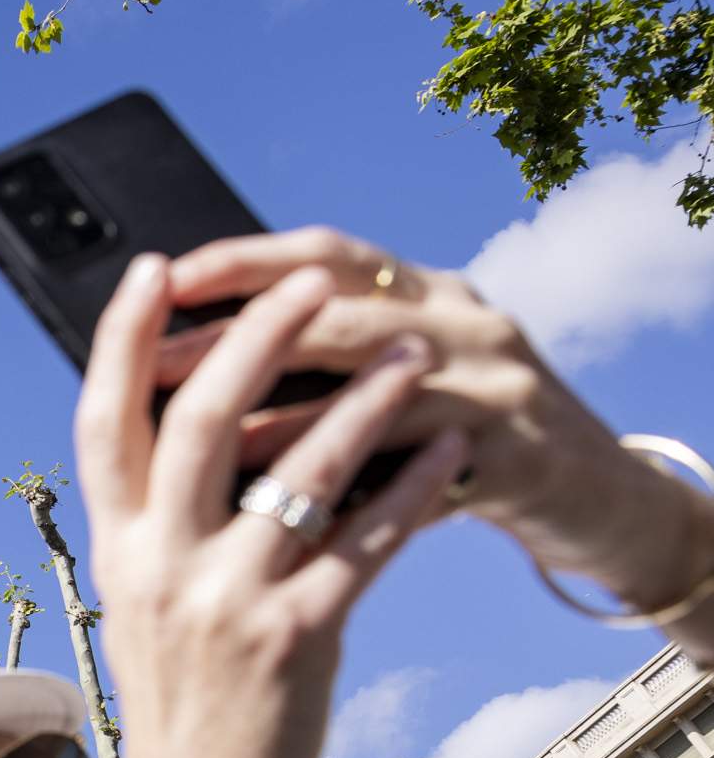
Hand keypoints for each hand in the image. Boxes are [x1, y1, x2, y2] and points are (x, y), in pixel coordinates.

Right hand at [78, 254, 472, 757]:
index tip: (153, 271)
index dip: (123, 339)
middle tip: (308, 283)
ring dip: (362, 399)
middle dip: (256, 338)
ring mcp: (223, 603)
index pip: (103, 423)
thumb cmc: (188, 700)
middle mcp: (158, 568)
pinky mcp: (292, 637)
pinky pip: (363, 541)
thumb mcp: (149, 603)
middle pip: (198, 422)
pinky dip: (412, 489)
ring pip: (295, 471)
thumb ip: (163, 521)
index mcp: (116, 551)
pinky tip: (448, 451)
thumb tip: (204, 424)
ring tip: (411, 352)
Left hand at [161, 228, 713, 610]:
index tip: (162, 279)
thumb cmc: (458, 443)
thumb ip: (318, 366)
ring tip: (205, 443)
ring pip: (377, 384)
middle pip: (339, 309)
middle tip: (160, 365)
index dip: (242, 261)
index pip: (322, 254)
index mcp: (424, 290)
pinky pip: (421, 464)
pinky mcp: (519, 451)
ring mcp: (497, 380)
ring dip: (284, 414)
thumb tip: (183, 369)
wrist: (595, 498)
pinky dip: (353, 482)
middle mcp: (463, 316)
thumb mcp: (395, 383)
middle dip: (240, 339)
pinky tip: (290, 503)